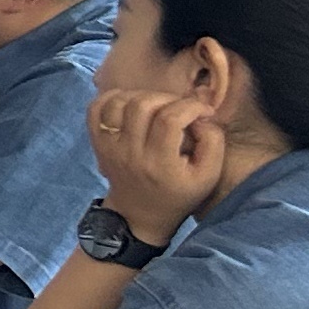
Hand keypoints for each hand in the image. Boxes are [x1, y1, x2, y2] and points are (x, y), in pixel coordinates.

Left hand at [86, 88, 224, 239]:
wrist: (140, 213)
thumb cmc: (180, 192)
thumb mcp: (208, 175)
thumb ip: (213, 142)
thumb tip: (202, 116)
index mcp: (159, 163)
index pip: (169, 119)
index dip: (190, 106)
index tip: (203, 111)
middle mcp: (129, 153)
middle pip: (142, 105)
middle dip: (168, 98)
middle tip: (180, 107)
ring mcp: (108, 147)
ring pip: (118, 103)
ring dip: (142, 95)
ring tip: (158, 105)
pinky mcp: (97, 142)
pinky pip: (95, 109)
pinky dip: (113, 98)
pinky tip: (132, 103)